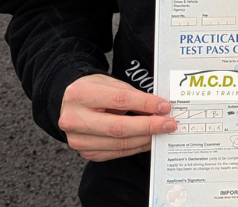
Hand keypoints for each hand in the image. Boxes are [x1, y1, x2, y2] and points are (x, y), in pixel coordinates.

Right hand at [58, 73, 175, 161]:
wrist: (67, 102)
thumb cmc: (93, 89)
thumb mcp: (110, 84)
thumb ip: (132, 95)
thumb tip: (158, 109)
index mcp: (80, 95)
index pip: (120, 100)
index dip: (145, 104)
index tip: (165, 106)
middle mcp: (74, 120)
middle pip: (118, 127)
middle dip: (148, 127)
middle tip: (169, 124)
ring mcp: (78, 140)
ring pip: (118, 143)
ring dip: (145, 139)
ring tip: (162, 133)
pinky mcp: (84, 153)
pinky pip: (115, 152)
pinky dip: (135, 147)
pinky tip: (148, 140)